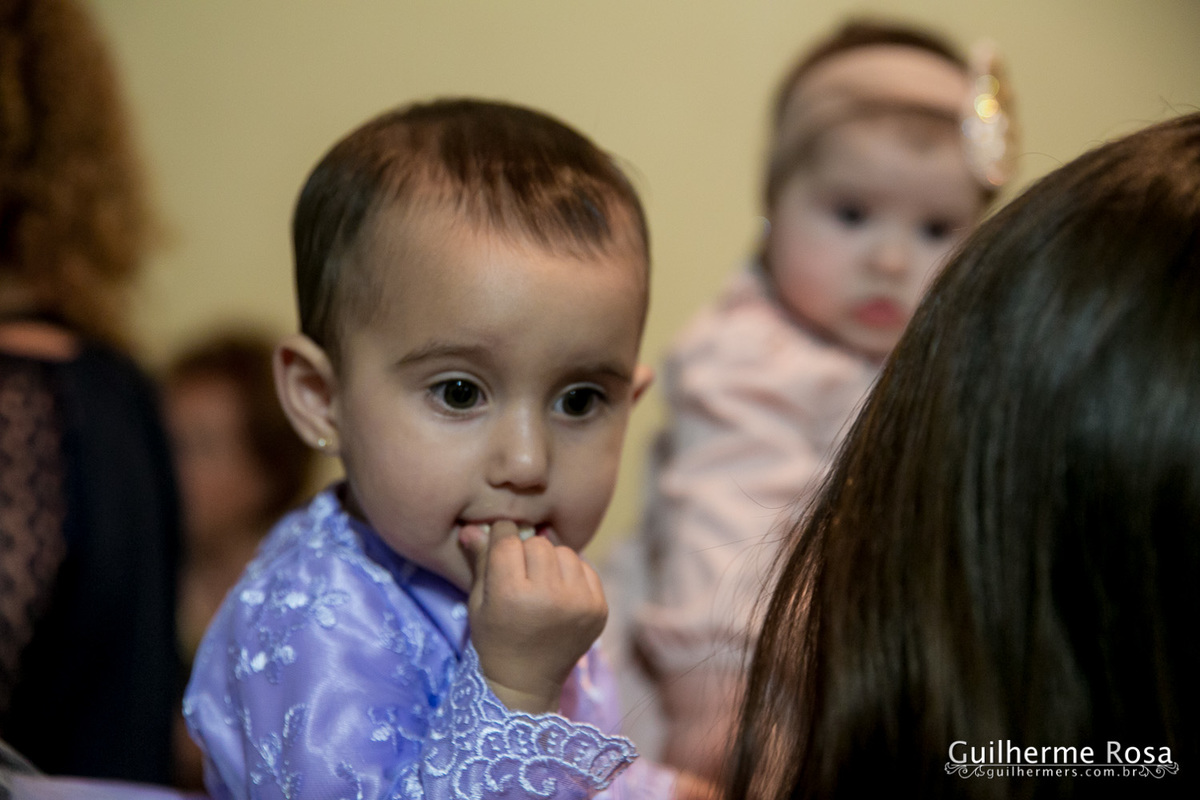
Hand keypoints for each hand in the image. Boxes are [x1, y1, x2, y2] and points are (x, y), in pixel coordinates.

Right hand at [460, 520, 606, 712]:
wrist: (527, 682)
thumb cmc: (495, 640)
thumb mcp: (478, 602)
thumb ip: (480, 561)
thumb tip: (472, 526)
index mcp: (512, 595)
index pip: (508, 540)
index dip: (501, 536)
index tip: (499, 542)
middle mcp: (549, 597)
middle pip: (538, 543)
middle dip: (526, 552)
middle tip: (520, 573)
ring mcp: (579, 603)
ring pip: (564, 551)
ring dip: (550, 561)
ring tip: (540, 583)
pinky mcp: (599, 608)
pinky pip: (585, 567)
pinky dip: (571, 574)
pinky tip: (559, 593)